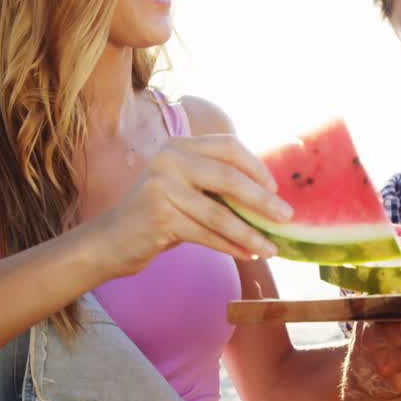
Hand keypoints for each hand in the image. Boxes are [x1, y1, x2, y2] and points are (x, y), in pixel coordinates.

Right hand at [82, 134, 290, 277]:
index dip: (256, 166)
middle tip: (286, 217)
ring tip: (271, 248)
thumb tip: (271, 195)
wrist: (114, 240)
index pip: (228, 146)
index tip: (276, 188)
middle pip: (228, 177)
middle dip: (261, 200)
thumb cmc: (161, 212)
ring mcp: (161, 187)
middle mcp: (169, 159)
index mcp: (180, 145)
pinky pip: (206, 234)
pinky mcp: (159, 216)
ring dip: (249, 233)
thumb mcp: (187, 187)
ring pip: (219, 214)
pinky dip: (230, 246)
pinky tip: (248, 255)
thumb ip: (218, 182)